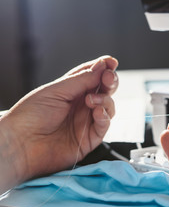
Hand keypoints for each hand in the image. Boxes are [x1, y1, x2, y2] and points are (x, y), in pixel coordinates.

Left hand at [0, 56, 117, 191]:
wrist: (19, 144)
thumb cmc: (29, 116)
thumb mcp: (56, 90)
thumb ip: (82, 80)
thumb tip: (102, 67)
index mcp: (71, 91)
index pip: (93, 76)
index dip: (104, 68)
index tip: (111, 63)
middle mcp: (81, 105)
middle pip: (105, 90)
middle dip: (110, 81)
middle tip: (108, 77)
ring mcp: (86, 121)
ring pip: (108, 107)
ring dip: (105, 100)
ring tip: (91, 100)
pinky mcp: (89, 139)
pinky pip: (104, 126)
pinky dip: (104, 117)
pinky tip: (97, 112)